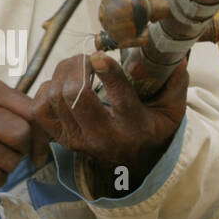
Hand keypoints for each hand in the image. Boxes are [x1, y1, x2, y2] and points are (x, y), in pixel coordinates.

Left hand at [30, 52, 187, 190]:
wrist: (133, 164)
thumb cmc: (153, 128)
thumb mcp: (172, 111)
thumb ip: (175, 84)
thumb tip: (178, 57)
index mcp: (133, 126)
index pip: (119, 99)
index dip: (107, 74)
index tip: (99, 55)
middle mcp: (102, 135)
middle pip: (76, 95)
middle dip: (76, 67)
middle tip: (86, 57)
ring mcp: (77, 139)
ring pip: (55, 98)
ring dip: (61, 73)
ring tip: (75, 66)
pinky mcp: (61, 138)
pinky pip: (39, 109)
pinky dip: (45, 90)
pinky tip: (61, 83)